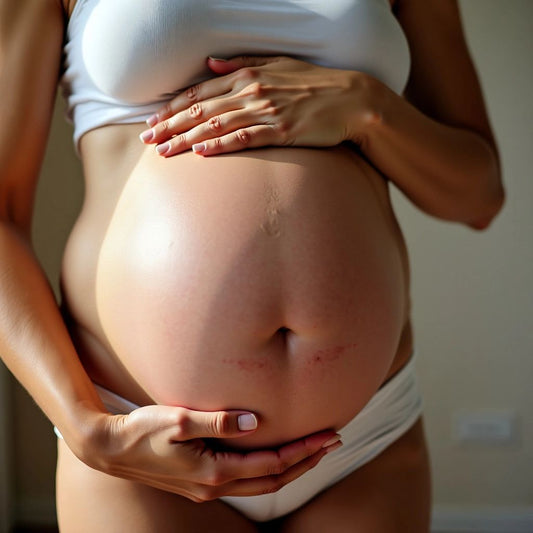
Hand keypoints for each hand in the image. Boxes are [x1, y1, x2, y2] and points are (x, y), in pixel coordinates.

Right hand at [79, 405, 340, 502]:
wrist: (110, 449)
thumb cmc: (142, 431)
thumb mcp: (180, 420)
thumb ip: (220, 421)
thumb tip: (258, 421)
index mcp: (214, 472)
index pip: (272, 464)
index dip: (304, 451)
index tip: (328, 435)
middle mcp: (215, 486)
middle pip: (274, 479)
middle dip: (307, 462)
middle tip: (332, 442)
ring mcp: (207, 488)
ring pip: (261, 482)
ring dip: (291, 467)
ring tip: (313, 450)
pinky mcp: (200, 482)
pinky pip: (246, 479)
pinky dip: (269, 468)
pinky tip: (274, 455)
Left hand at [139, 56, 373, 156]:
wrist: (352, 99)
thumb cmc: (315, 83)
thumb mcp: (277, 64)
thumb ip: (241, 63)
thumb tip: (210, 62)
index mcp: (248, 74)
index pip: (200, 91)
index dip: (173, 107)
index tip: (153, 120)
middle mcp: (252, 91)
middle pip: (201, 109)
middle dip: (171, 125)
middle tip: (147, 140)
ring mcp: (267, 111)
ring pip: (217, 125)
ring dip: (187, 139)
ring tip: (164, 151)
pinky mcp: (282, 131)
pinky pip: (245, 138)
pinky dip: (221, 145)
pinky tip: (202, 152)